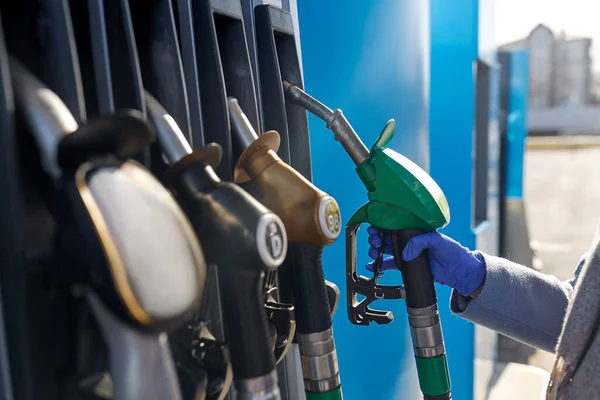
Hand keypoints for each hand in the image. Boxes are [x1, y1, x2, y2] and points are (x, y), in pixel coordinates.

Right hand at [366, 226, 485, 296]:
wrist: (459, 271)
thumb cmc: (452, 251)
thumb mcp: (437, 240)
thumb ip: (420, 242)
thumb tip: (404, 253)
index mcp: (415, 230)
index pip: (395, 225)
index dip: (383, 225)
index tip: (374, 227)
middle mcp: (409, 240)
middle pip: (387, 236)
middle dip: (376, 237)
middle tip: (374, 241)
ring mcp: (407, 253)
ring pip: (386, 249)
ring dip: (376, 250)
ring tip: (373, 253)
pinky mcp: (407, 266)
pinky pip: (390, 264)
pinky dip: (379, 265)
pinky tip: (371, 265)